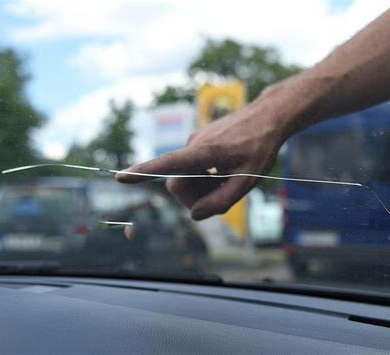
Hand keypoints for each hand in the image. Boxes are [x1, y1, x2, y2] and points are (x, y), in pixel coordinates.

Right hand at [116, 89, 290, 219]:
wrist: (269, 115)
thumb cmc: (261, 146)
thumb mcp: (248, 179)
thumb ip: (222, 200)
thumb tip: (196, 215)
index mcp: (204, 152)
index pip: (168, 164)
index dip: (143, 173)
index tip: (120, 177)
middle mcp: (193, 144)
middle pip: (177, 183)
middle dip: (194, 197)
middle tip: (223, 197)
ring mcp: (195, 141)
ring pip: (185, 176)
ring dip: (202, 186)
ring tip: (229, 181)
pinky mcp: (199, 142)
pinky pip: (193, 166)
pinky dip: (205, 176)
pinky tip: (226, 172)